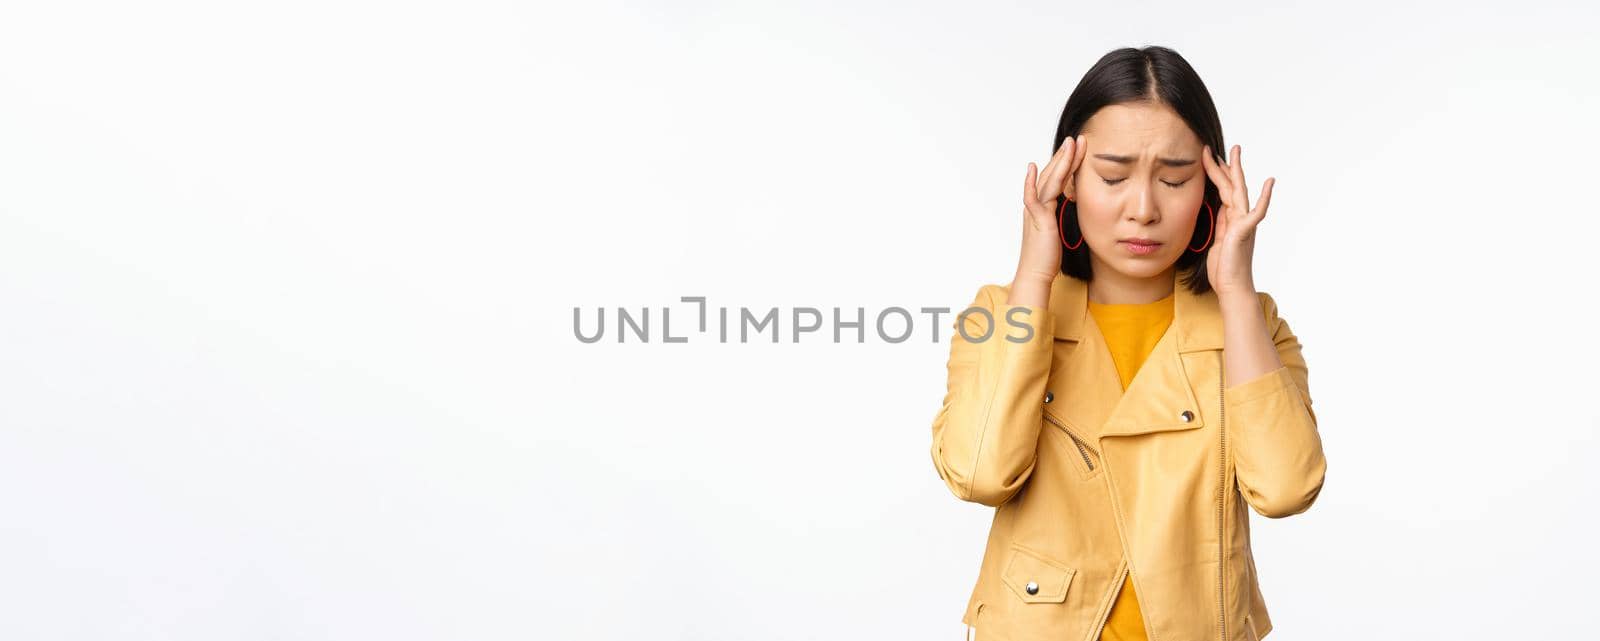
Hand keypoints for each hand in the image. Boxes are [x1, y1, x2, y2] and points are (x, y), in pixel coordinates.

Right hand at [1016, 134, 1088, 284]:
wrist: (1036, 274)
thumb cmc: (1048, 257)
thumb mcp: (1060, 231)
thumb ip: (1064, 216)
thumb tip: (1074, 207)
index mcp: (1045, 206)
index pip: (1059, 179)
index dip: (1068, 163)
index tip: (1080, 150)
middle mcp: (1038, 205)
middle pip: (1053, 174)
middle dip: (1065, 156)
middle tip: (1077, 138)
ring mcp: (1036, 211)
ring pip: (1048, 180)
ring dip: (1059, 161)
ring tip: (1070, 144)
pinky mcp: (1037, 220)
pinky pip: (1032, 198)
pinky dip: (1031, 183)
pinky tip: (1033, 168)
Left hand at [1200, 144, 1275, 296]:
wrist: (1231, 287)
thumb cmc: (1224, 267)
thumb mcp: (1217, 240)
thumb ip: (1220, 222)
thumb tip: (1218, 207)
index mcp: (1231, 218)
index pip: (1222, 190)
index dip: (1214, 174)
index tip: (1208, 158)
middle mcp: (1239, 217)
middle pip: (1230, 186)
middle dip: (1222, 165)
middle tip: (1212, 146)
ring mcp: (1243, 222)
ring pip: (1238, 191)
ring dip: (1235, 171)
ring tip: (1234, 152)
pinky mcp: (1245, 230)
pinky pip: (1257, 211)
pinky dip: (1264, 197)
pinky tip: (1269, 182)